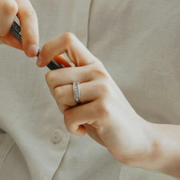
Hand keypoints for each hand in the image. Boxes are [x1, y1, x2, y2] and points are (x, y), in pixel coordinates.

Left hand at [39, 33, 155, 164]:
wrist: (138, 139)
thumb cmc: (107, 116)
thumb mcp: (90, 91)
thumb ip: (73, 76)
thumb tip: (50, 59)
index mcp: (94, 65)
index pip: (68, 40)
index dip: (48, 49)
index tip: (41, 64)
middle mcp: (98, 72)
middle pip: (52, 76)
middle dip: (56, 96)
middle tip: (74, 108)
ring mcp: (102, 89)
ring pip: (59, 95)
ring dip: (65, 113)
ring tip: (83, 118)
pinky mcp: (103, 109)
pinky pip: (69, 117)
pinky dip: (72, 128)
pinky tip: (86, 129)